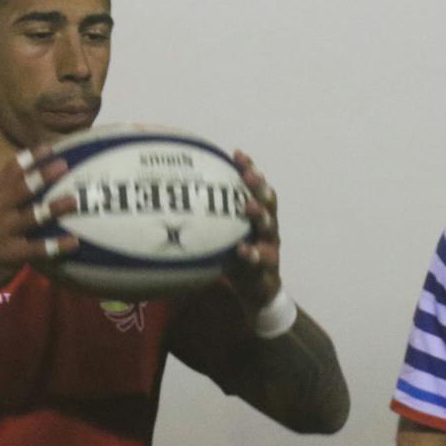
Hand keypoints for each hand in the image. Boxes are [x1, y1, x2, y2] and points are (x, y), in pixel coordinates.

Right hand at [0, 147, 78, 292]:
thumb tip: (39, 176)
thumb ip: (11, 194)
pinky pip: (36, 249)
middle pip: (19, 189)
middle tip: (63, 165)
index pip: (9, 172)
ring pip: (30, 217)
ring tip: (73, 201)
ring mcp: (3, 232)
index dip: (28, 158)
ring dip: (52, 208)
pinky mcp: (10, 254)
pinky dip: (55, 246)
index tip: (48, 148)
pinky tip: (73, 242)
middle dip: (41, 176)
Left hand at [223, 151, 282, 314]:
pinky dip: (252, 253)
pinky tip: (242, 249)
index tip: (237, 154)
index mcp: (258, 215)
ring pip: (270, 227)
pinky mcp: (268, 268)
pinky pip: (261, 259)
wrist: (257, 291)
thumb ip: (211, 218)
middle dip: (258, 186)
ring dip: (260, 215)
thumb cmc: (237, 256)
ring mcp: (270, 247)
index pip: (257, 187)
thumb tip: (175, 199)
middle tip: (248, 175)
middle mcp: (268, 227)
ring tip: (249, 207)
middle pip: (268, 201)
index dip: (250, 169)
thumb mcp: (225, 235)